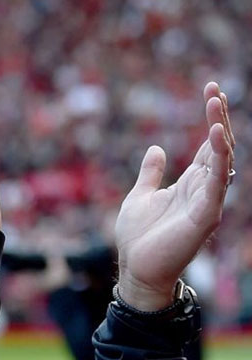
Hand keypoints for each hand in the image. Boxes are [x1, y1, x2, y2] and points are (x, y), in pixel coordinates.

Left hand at [115, 82, 234, 310]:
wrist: (137, 269)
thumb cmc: (138, 237)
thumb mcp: (140, 195)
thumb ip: (151, 173)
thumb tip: (155, 148)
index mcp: (190, 184)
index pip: (208, 146)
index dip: (212, 119)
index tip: (211, 91)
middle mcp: (203, 190)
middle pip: (219, 147)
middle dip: (219, 117)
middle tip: (215, 90)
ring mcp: (207, 202)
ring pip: (222, 160)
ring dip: (221, 131)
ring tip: (216, 103)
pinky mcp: (205, 215)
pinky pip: (217, 183)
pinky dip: (219, 159)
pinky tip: (217, 136)